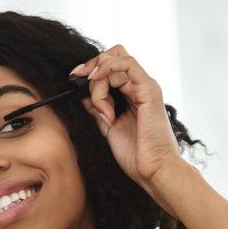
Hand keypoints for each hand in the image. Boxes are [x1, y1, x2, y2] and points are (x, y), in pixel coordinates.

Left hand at [69, 45, 187, 213]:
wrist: (153, 171)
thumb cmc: (137, 156)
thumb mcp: (109, 129)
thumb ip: (99, 110)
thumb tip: (83, 97)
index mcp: (133, 95)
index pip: (111, 66)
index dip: (91, 68)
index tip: (73, 78)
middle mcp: (140, 88)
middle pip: (113, 57)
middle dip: (92, 66)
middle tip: (77, 80)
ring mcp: (146, 87)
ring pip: (115, 61)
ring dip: (99, 83)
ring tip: (103, 112)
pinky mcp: (149, 90)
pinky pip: (127, 63)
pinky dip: (108, 70)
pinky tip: (101, 93)